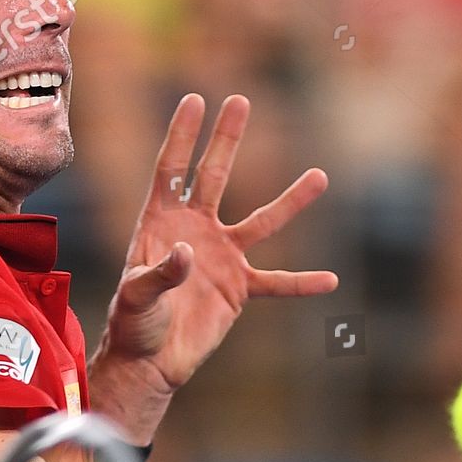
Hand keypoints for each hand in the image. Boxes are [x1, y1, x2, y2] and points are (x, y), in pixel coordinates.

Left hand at [91, 94, 333, 433]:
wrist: (149, 361)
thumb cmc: (131, 324)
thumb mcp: (136, 296)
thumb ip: (160, 272)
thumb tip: (188, 250)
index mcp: (160, 223)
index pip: (171, 171)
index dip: (182, 137)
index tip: (194, 100)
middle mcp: (195, 231)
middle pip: (213, 176)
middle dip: (226, 140)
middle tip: (240, 101)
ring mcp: (221, 257)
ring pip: (261, 222)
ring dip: (291, 201)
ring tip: (321, 176)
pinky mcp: (239, 288)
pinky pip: (277, 282)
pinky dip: (301, 283)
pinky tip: (329, 280)